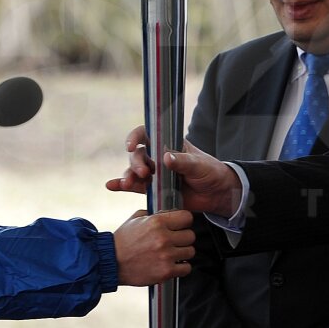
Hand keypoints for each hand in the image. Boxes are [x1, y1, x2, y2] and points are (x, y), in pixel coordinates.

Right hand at [105, 127, 243, 217]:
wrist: (216, 194)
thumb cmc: (210, 172)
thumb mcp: (199, 165)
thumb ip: (183, 161)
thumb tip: (165, 157)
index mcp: (168, 143)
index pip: (146, 133)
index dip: (135, 136)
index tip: (131, 145)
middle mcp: (158, 156)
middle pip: (138, 154)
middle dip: (135, 163)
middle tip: (143, 173)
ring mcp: (154, 173)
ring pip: (134, 171)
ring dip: (128, 175)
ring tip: (128, 184)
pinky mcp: (153, 189)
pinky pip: (135, 186)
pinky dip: (122, 186)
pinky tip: (112, 186)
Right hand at [112, 209, 194, 285]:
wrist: (110, 262)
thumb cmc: (122, 242)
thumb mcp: (135, 219)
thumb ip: (154, 215)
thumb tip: (168, 213)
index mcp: (156, 222)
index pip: (187, 217)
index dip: (184, 221)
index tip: (181, 226)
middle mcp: (163, 238)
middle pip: (190, 235)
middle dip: (183, 238)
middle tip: (175, 241)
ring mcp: (166, 255)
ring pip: (190, 251)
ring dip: (183, 252)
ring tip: (172, 253)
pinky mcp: (166, 271)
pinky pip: (187, 268)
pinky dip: (182, 267)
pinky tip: (173, 264)